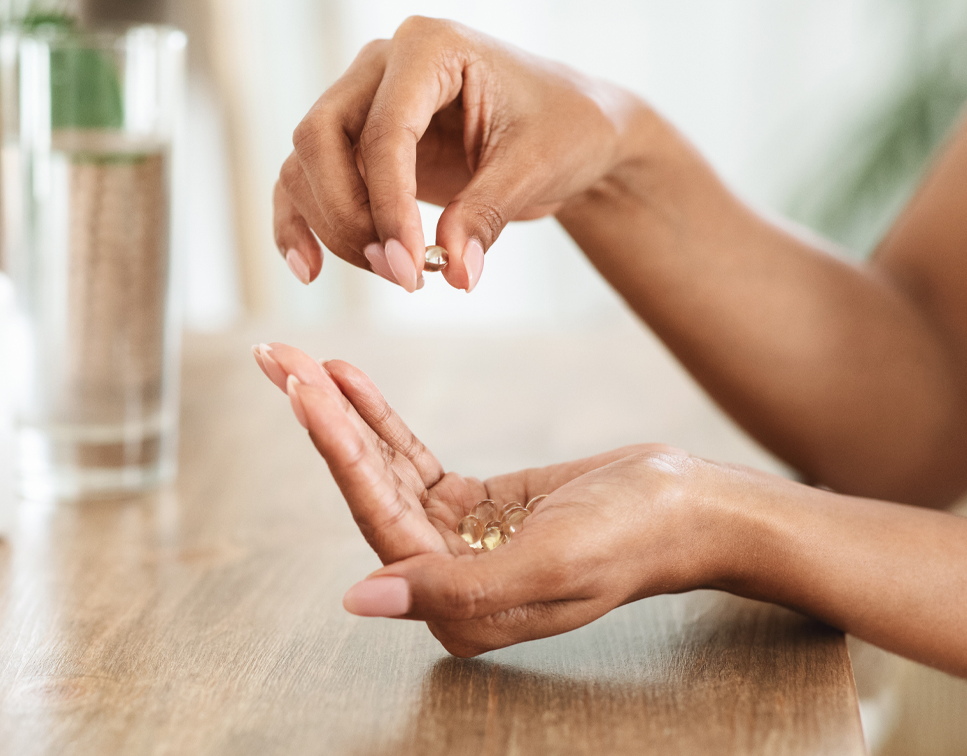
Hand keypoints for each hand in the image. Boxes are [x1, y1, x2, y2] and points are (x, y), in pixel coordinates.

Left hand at [253, 342, 731, 655]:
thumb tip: (359, 598)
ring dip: (342, 414)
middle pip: (367, 490)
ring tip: (302, 359)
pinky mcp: (474, 506)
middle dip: (321, 422)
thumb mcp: (550, 562)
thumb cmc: (633, 538)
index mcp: (457, 608)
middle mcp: (446, 581)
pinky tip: (349, 382)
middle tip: (278, 360)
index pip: (378, 518)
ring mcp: (457, 541)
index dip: (336, 450)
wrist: (688, 509)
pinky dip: (380, 419)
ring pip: (383, 470)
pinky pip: (412, 459)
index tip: (299, 389)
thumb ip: (455, 589)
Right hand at [273, 16, 643, 292]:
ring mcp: (361, 101)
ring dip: (336, 228)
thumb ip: (487, 215)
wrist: (572, 130)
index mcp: (430, 47)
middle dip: (350, 217)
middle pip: (320, 139)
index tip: (409, 265)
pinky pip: (305, 180)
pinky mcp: (356, 144)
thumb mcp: (535, 168)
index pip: (384, 130)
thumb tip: (456, 273)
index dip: (389, 205)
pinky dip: (301, 224)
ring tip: (394, 274)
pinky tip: (309, 269)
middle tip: (400, 273)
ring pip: (307, 164)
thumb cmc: (563, 128)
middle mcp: (382, 65)